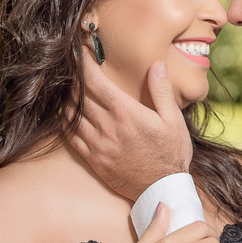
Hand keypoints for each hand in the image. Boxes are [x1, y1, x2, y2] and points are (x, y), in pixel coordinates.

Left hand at [68, 54, 192, 201]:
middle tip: (76, 67)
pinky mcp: (93, 159)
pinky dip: (67, 121)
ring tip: (74, 89)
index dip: (83, 64)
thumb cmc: (171, 153)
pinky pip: (71, 136)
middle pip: (79, 95)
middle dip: (76, 78)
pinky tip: (71, 114)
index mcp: (126, 113)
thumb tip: (156, 65)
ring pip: (71, 114)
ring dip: (69, 98)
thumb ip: (161, 91)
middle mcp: (108, 127)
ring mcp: (98, 144)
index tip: (81, 52)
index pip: (95, 82)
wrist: (162, 189)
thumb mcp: (174, 120)